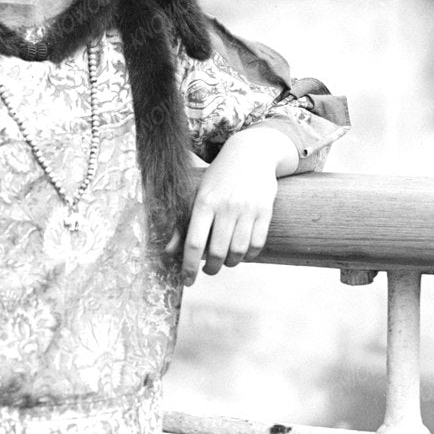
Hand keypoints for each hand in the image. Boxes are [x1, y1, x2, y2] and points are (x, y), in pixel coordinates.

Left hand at [166, 127, 287, 280]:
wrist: (250, 154)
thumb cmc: (218, 178)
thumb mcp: (197, 194)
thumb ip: (183, 225)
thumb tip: (169, 252)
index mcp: (204, 202)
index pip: (194, 243)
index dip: (189, 266)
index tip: (188, 280)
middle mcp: (225, 206)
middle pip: (217, 252)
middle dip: (211, 268)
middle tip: (209, 270)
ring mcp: (247, 208)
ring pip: (238, 251)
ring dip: (231, 264)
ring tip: (226, 262)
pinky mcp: (265, 210)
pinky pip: (257, 244)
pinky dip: (249, 255)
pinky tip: (243, 253)